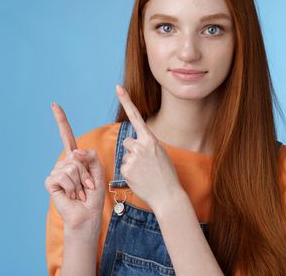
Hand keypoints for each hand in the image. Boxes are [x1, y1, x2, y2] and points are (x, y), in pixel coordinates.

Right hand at [44, 102, 105, 231]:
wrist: (88, 214)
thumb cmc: (94, 194)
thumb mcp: (98, 170)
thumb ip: (90, 156)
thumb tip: (73, 152)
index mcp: (75, 158)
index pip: (66, 135)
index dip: (61, 120)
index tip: (54, 104)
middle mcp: (64, 162)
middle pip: (75, 154)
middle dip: (86, 172)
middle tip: (87, 186)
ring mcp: (56, 171)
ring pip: (71, 166)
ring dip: (81, 182)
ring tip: (80, 192)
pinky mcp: (51, 182)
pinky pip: (63, 176)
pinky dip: (73, 187)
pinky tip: (72, 195)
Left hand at [115, 85, 183, 210]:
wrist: (168, 196)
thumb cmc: (166, 175)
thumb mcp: (161, 154)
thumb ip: (147, 145)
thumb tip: (132, 144)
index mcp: (151, 140)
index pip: (136, 116)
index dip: (126, 101)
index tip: (117, 88)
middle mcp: (141, 146)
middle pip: (127, 141)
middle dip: (133, 150)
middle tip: (145, 164)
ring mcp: (132, 158)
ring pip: (125, 155)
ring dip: (131, 162)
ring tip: (144, 172)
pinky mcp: (126, 170)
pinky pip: (123, 167)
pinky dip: (130, 173)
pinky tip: (140, 179)